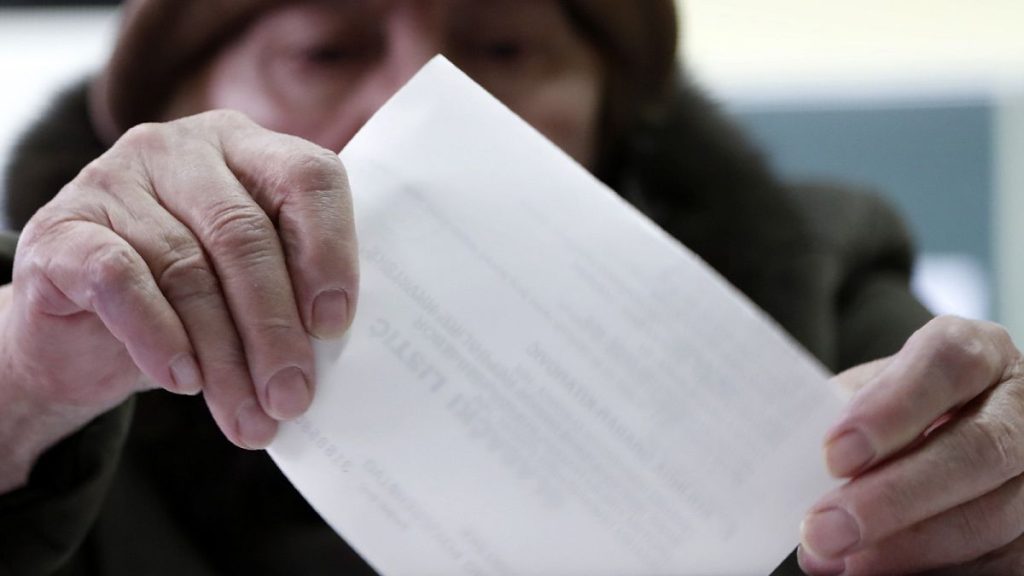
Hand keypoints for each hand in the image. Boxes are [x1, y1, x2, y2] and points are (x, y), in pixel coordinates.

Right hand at [1, 110, 357, 464]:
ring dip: (224, 356)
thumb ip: (292, 293)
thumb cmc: (188, 303)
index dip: (329, 250)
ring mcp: (115, 179)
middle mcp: (181, 150)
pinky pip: (122, 280)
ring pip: (187, 268)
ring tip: (249, 415)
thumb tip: (332, 350)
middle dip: (274, 327)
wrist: (80, 331)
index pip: (306, 177)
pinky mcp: (62, 227)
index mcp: (247, 149)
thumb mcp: (249, 288)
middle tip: (292, 396)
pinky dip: (159, 337)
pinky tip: (184, 380)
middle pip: (243, 234)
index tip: (333, 326)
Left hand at [798, 315, 1023, 574]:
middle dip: (893, 497)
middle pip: (976, 448)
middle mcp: (1020, 405)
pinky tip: (880, 574)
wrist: (930, 434)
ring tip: (842, 563)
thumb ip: (837, 417)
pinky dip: (933, 571)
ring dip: (909, 548)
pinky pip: (999, 562)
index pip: (947, 363)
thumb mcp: (866, 395)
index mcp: (978, 352)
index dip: (892, 408)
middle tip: (825, 529)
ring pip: (991, 516)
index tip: (834, 453)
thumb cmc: (888, 411)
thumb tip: (789, 464)